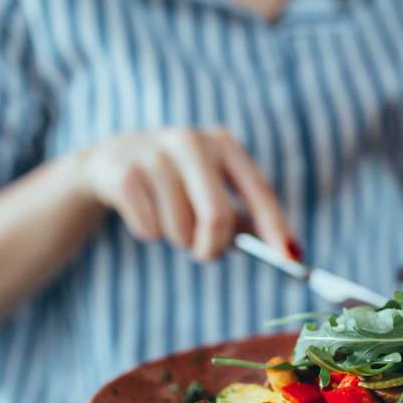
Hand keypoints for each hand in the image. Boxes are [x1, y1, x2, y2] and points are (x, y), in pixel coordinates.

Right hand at [82, 128, 298, 261]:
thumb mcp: (212, 192)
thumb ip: (245, 220)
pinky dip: (148, 232)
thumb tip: (288, 253)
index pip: (259, 192)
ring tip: (167, 218)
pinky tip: (141, 211)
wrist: (110, 163)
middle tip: (204, 254)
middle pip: (218, 217)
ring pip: (180, 229)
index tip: (292, 261)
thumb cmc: (177, 185)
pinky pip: (148, 229)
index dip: (276, 228)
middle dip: (213, 247)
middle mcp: (192, 141)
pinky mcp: (124, 173)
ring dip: (176, 238)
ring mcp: (155, 154)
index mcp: (223, 144)